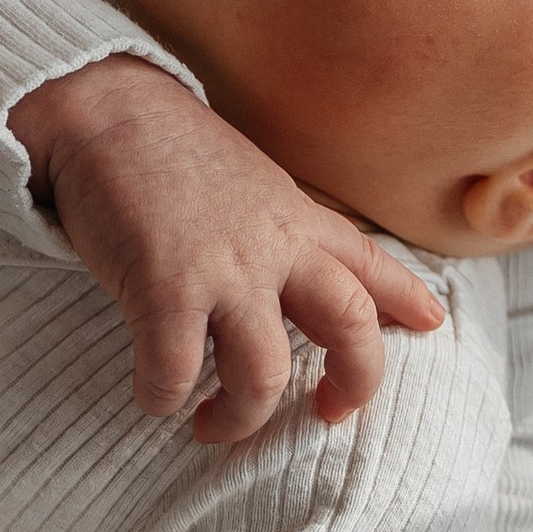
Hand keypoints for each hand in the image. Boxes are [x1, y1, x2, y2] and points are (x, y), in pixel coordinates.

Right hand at [8, 53, 441, 439]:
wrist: (100, 106)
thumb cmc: (164, 145)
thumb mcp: (248, 180)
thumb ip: (276, 225)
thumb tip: (294, 261)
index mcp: (295, 218)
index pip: (370, 262)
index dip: (406, 298)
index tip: (431, 324)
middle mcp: (273, 247)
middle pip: (350, 327)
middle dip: (354, 383)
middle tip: (329, 414)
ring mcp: (223, 271)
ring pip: (265, 375)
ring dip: (242, 416)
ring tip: (213, 424)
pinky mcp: (163, 288)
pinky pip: (175, 371)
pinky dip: (164, 397)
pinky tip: (153, 395)